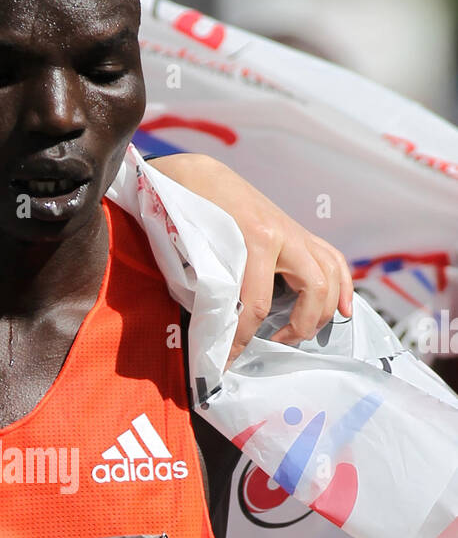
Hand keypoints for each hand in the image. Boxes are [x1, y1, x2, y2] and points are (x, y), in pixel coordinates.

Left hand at [150, 154, 353, 364]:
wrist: (201, 176)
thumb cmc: (193, 209)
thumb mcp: (196, 247)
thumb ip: (212, 285)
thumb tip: (216, 331)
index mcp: (255, 239)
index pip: (257, 305)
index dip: (241, 339)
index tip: (227, 361)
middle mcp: (284, 235)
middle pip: (312, 291)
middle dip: (297, 327)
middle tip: (270, 345)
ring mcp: (296, 233)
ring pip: (331, 277)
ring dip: (322, 312)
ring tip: (299, 334)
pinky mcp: (300, 234)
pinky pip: (333, 260)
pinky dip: (343, 287)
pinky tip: (343, 311)